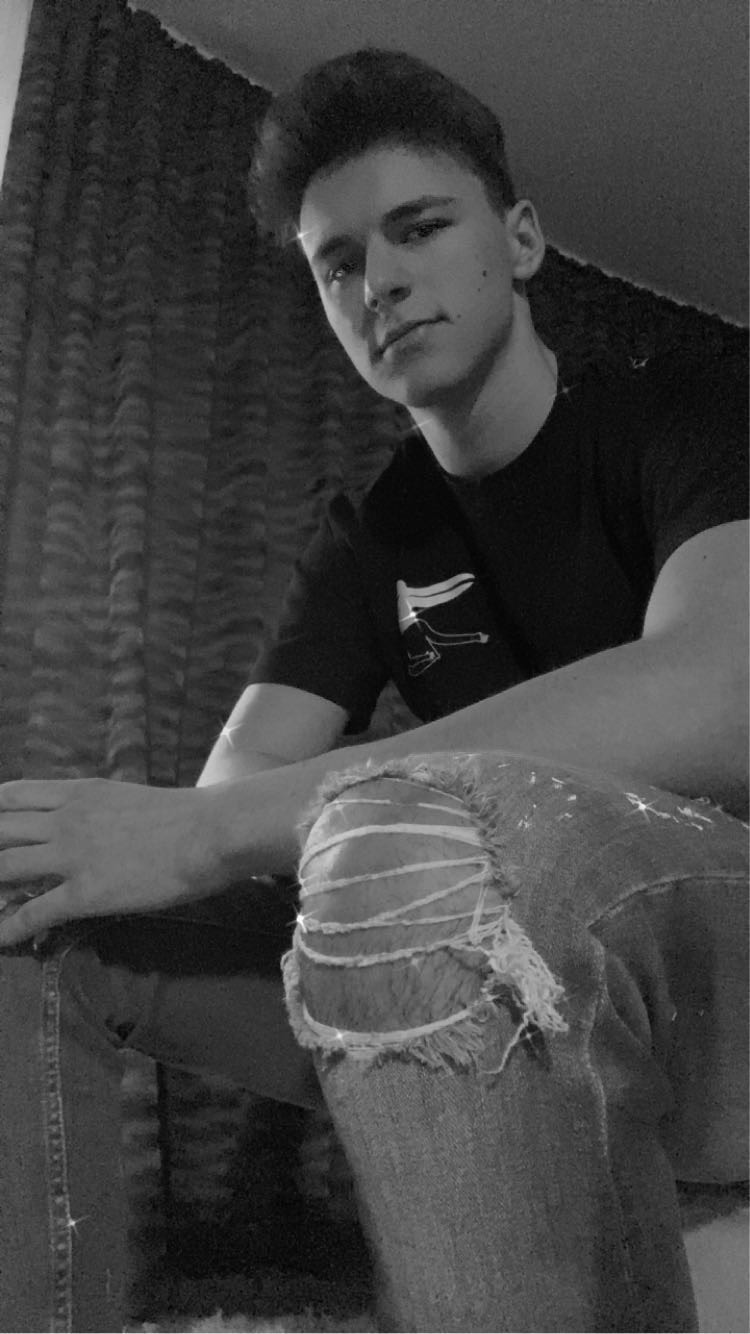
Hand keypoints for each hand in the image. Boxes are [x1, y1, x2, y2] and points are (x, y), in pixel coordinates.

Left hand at [0, 778, 224, 946]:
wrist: (209, 831)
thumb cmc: (181, 814)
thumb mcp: (124, 798)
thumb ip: (95, 809)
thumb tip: (83, 824)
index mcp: (76, 794)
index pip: (11, 795)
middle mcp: (64, 820)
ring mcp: (72, 856)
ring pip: (5, 867)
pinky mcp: (85, 893)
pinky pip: (34, 913)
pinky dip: (9, 927)